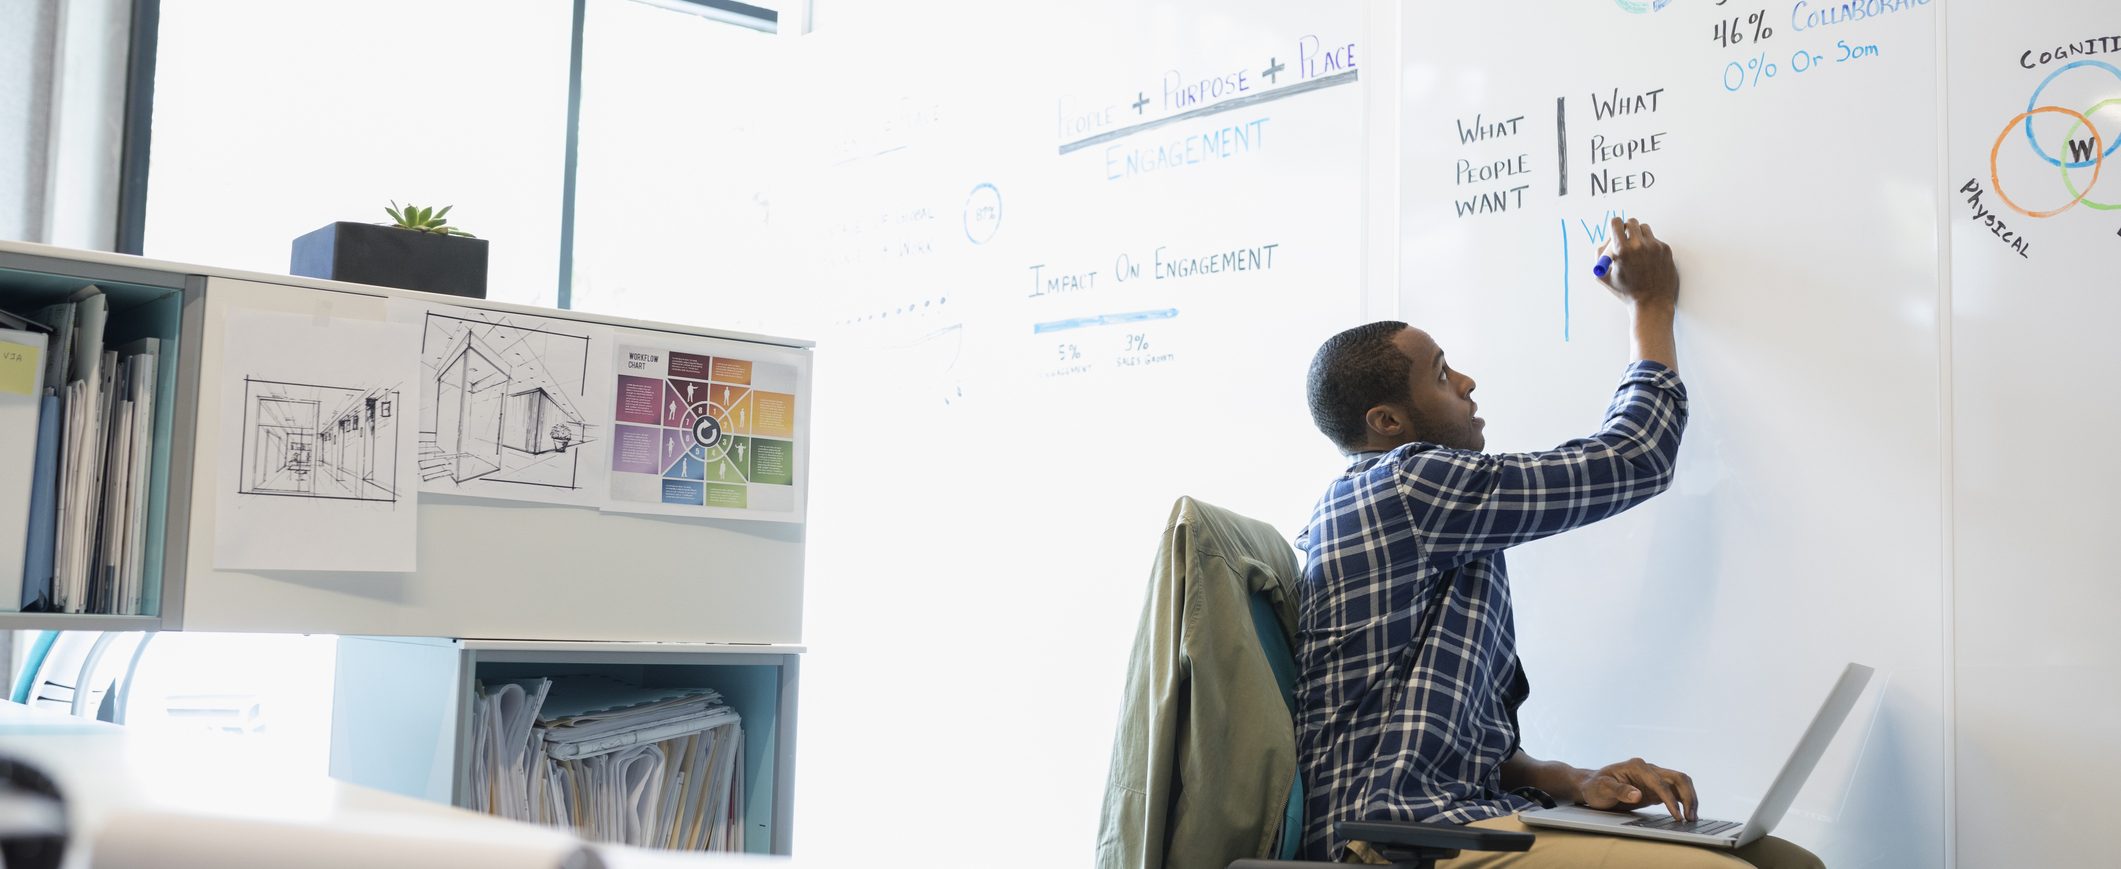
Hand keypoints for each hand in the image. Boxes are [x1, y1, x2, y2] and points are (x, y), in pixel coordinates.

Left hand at [1575, 757, 1698, 820]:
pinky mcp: (1655, 789)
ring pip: (1680, 784)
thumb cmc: (1595, 787)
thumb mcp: (1602, 789)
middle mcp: (1649, 769)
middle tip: (1691, 818)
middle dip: (1688, 797)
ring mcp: (1653, 778)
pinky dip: (1683, 803)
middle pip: (1678, 778)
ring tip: (1692, 819)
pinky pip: (1675, 793)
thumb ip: (1619, 790)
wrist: (1591, 786)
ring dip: (1689, 799)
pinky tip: (1686, 815)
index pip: (1661, 782)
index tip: (1677, 816)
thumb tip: (1637, 794)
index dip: (1670, 800)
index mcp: (1637, 766)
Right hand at [1597, 217, 1677, 310]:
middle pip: (1631, 222)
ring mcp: (1655, 247)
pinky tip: (1648, 261)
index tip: (1615, 229)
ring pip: (1645, 229)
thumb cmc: (1627, 292)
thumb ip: (1600, 256)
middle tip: (1626, 238)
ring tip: (1638, 251)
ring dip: (1639, 236)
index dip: (1614, 225)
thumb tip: (1606, 241)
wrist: (1652, 303)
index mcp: (1622, 250)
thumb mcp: (1604, 276)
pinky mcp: (1666, 250)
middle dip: (1627, 228)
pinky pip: (1655, 240)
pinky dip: (1650, 246)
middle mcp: (1639, 245)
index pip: (1616, 223)